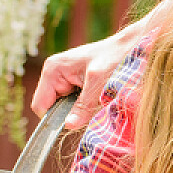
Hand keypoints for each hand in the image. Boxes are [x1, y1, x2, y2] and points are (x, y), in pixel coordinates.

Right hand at [32, 0, 172, 128]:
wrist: (132, 47)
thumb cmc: (115, 58)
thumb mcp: (99, 83)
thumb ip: (83, 105)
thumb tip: (68, 126)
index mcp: (52, 70)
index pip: (40, 106)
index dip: (53, 119)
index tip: (74, 123)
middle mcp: (54, 74)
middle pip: (51, 108)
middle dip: (69, 114)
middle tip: (91, 109)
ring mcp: (65, 79)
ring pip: (64, 108)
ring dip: (80, 111)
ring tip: (97, 101)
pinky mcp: (76, 84)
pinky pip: (74, 104)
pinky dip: (86, 107)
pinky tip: (99, 98)